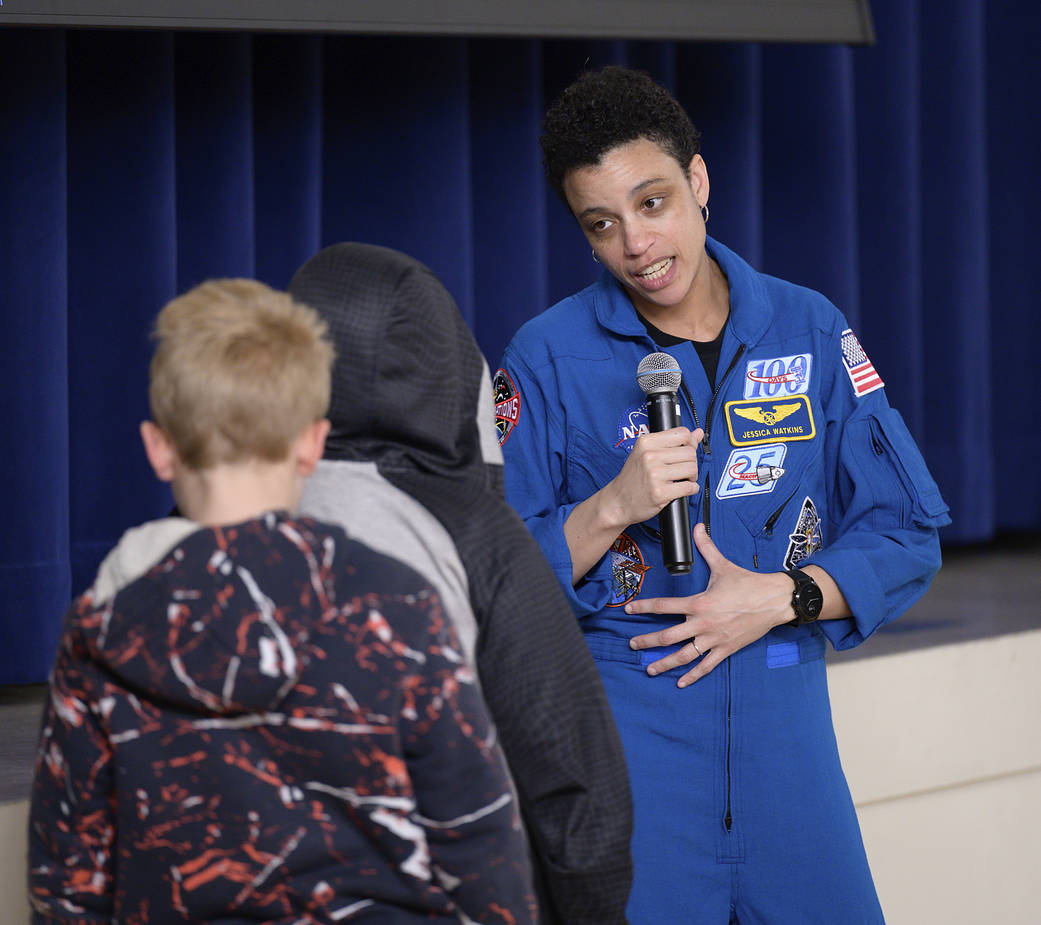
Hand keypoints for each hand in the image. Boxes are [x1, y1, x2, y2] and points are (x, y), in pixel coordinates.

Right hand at [602, 426, 703, 527]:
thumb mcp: (647, 452)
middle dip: (692, 462)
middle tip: (684, 470)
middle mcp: (649, 456)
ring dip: (692, 476)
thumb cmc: (633, 477)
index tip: (687, 451)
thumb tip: (698, 433)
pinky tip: (682, 489)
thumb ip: (673, 442)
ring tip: (682, 479)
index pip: (683, 433)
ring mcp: (654, 474)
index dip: (691, 443)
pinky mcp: (660, 493)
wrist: (618, 501)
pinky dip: (692, 489)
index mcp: (646, 442)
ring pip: (692, 469)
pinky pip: (689, 487)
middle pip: (690, 453)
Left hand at [625, 523, 792, 686]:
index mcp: (699, 603)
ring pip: (684, 655)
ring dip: (665, 663)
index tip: (629, 609)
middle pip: (668, 636)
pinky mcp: (726, 649)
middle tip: (633, 645)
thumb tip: (698, 527)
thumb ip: (706, 547)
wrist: (774, 600)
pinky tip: (681, 682)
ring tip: (650, 669)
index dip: (644, 608)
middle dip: (648, 641)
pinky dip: (693, 675)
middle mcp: (703, 624)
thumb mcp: (723, 565)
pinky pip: (706, 665)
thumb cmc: (748, 583)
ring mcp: (714, 639)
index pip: (664, 606)